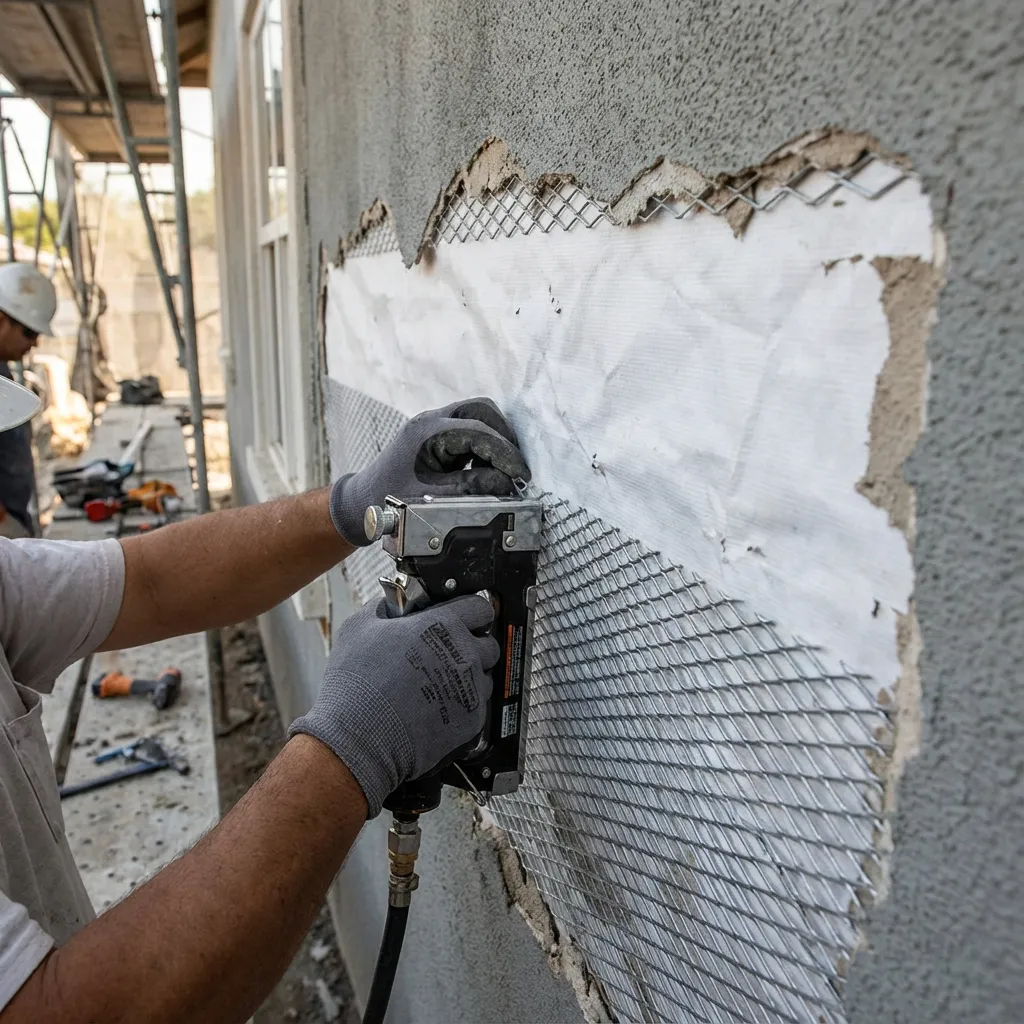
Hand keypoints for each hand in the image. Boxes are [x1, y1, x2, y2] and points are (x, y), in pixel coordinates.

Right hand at [289, 595, 499, 816]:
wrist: (359, 737)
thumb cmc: (358, 683)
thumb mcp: (360, 627)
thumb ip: (386, 607)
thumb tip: (396, 601)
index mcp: (443, 626)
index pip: (480, 607)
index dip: (470, 611)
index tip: (462, 617)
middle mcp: (464, 655)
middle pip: (488, 643)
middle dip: (472, 644)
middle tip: (447, 653)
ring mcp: (471, 690)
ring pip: (485, 676)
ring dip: (469, 676)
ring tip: (439, 683)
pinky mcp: (471, 721)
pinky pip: (477, 705)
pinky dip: (462, 705)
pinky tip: (437, 706)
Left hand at [328, 397, 530, 544]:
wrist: (362, 500)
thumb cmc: (389, 499)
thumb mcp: (433, 498)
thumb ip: (471, 488)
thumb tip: (506, 485)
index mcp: (427, 431)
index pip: (478, 431)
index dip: (505, 453)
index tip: (521, 475)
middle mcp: (431, 420)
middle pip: (481, 410)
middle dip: (504, 437)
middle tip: (515, 466)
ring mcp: (433, 423)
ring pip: (477, 415)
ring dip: (495, 439)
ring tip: (504, 469)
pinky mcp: (436, 433)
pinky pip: (469, 428)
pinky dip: (484, 445)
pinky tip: (487, 468)